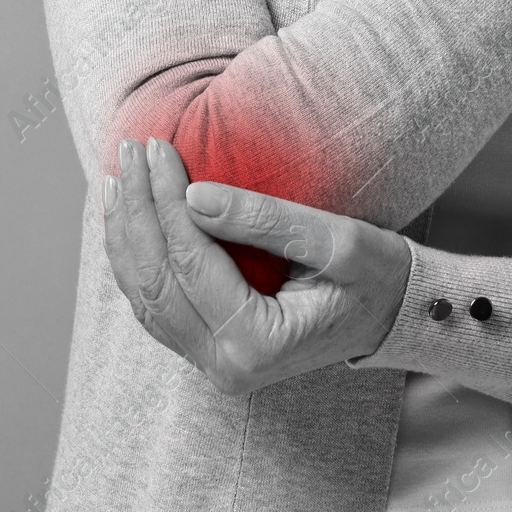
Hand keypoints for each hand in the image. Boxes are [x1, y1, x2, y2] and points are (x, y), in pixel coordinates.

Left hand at [102, 137, 413, 396]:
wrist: (394, 316)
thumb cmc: (377, 277)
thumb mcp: (337, 241)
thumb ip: (265, 221)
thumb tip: (193, 195)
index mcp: (258, 343)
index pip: (193, 262)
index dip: (168, 199)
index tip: (159, 147)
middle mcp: (227, 365)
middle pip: (158, 280)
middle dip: (137, 210)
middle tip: (130, 151)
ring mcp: (213, 364)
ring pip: (146, 296)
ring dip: (126, 234)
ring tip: (118, 179)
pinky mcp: (209, 352)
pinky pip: (156, 305)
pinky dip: (136, 259)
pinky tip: (129, 219)